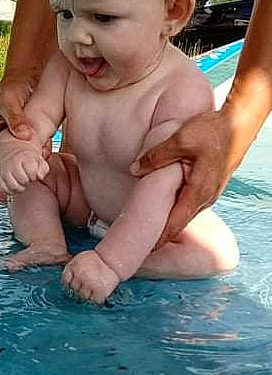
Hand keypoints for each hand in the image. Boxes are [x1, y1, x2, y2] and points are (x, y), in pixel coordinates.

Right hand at [0, 77, 35, 200]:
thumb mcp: (11, 100)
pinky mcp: (22, 142)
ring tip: (25, 190)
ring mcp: (7, 143)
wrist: (30, 76)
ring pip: (9, 167)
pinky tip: (40, 172)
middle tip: (10, 199)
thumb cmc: (15, 86)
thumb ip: (16, 118)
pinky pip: (25, 159)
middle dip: (0, 186)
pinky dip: (30, 166)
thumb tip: (24, 136)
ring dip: (16, 178)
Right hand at [0, 147, 49, 195]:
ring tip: (22, 182)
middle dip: (28, 181)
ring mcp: (3, 170)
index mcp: (22, 157)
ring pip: (13, 187)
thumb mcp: (38, 155)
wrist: (6, 144)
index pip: (32, 173)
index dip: (34, 175)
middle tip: (27, 176)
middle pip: (23, 181)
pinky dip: (10, 191)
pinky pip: (3, 189)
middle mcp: (11, 164)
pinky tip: (15, 186)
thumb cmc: (24, 151)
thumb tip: (40, 177)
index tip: (33, 171)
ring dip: (20, 188)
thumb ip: (43, 167)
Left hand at [62, 250, 119, 304]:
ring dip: (88, 294)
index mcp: (74, 268)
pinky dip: (97, 299)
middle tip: (87, 284)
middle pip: (74, 291)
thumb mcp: (78, 260)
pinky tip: (99, 292)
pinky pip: (95, 301)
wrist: (111, 260)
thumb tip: (64, 285)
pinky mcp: (100, 291)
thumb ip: (70, 270)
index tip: (75, 284)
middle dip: (80, 289)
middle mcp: (81, 276)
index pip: (66, 282)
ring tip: (94, 287)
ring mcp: (90, 284)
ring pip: (83, 297)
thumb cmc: (94, 260)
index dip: (70, 284)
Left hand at [130, 104, 247, 246]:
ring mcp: (211, 193)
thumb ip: (157, 155)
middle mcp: (206, 197)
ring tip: (152, 229)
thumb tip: (135, 169)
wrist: (240, 124)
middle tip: (143, 244)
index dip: (160, 238)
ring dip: (171, 223)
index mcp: (198, 192)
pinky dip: (178, 211)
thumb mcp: (181, 138)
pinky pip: (192, 204)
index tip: (146, 250)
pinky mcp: (211, 186)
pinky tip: (168, 208)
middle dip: (163, 234)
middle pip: (180, 222)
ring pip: (187, 213)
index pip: (175, 223)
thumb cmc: (213, 131)